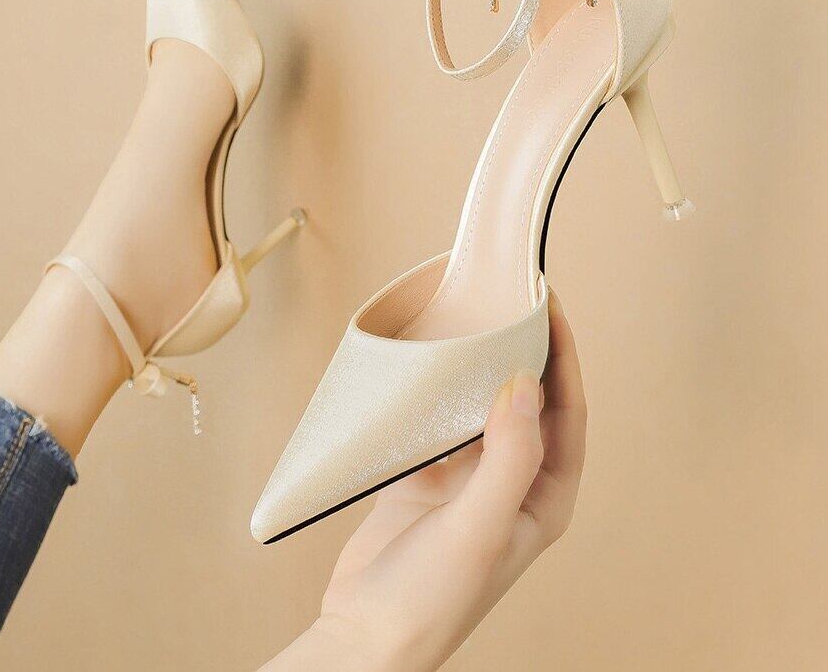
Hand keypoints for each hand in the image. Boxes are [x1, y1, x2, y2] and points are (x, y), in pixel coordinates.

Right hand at [265, 291, 585, 670]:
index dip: (565, 358)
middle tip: (512, 301)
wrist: (366, 633)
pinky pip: (441, 420)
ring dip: (483, 367)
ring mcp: (470, 478)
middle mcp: (513, 483)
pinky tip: (430, 364)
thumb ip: (510, 456)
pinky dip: (439, 391)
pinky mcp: (429, 476)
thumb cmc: (432, 597)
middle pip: (530, 402)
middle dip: (528, 352)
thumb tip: (525, 382)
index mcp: (543, 497)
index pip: (567, 412)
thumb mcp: (480, 527)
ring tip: (475, 321)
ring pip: (484, 406)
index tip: (550, 308)